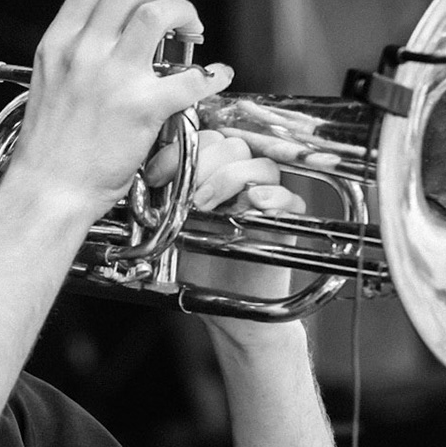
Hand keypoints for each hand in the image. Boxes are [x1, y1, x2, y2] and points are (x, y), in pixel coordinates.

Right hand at [4, 0, 233, 222]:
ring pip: (159, 13)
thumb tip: (110, 42)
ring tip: (192, 33)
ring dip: (184, 14)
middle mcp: (84, 53)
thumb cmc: (48, 149)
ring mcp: (114, 78)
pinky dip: (211, 75)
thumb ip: (75, 57)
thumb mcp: (48, 84)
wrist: (48, 190)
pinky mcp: (142, 108)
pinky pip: (190, 77)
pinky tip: (216, 77)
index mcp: (58, 45)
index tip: (140, 4)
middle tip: (174, 17)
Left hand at [175, 128, 306, 305]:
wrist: (224, 306)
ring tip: (210, 206)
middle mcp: (240, 181)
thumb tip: (154, 172)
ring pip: (262, 167)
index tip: (161, 174)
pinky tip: (255, 205)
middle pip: (235, 147)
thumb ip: (170, 195)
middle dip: (207, 165)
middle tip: (189, 196)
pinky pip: (291, 198)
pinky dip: (274, 198)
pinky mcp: (286, 222)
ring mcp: (265, 199)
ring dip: (233, 178)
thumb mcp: (172, 225)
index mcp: (213, 174)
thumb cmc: (197, 266)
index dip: (183, 150)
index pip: (208, 140)